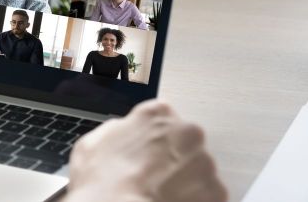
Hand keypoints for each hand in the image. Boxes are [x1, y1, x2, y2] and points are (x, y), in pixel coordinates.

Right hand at [65, 100, 225, 201]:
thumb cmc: (103, 183)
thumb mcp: (91, 143)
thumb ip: (117, 131)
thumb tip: (123, 134)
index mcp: (157, 115)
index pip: (161, 119)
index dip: (152, 140)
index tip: (146, 154)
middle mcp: (186, 133)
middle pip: (184, 144)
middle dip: (173, 161)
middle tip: (152, 180)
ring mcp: (204, 163)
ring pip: (198, 172)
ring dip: (185, 184)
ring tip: (160, 196)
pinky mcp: (216, 193)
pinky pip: (207, 197)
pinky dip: (194, 201)